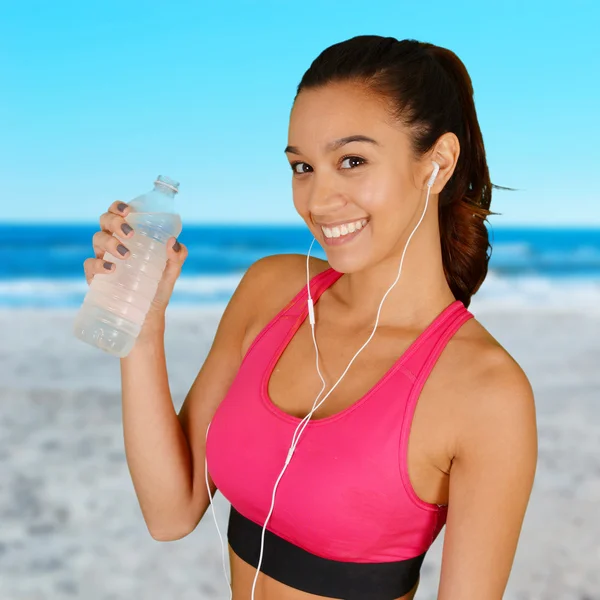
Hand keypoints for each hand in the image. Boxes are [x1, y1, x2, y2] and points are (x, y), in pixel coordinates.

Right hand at [83, 200, 187, 322]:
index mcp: (129, 237)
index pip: (119, 213)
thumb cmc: (157, 290)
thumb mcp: (171, 272)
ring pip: (97, 239)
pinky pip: (90, 265)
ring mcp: (103, 260)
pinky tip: (112, 269)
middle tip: (130, 234)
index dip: (119, 207)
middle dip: (115, 222)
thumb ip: (177, 257)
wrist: (147, 318)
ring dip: (110, 242)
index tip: (128, 210)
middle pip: (105, 221)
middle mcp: (113, 244)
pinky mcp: (95, 278)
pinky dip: (99, 264)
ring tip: (126, 254)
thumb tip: (173, 242)